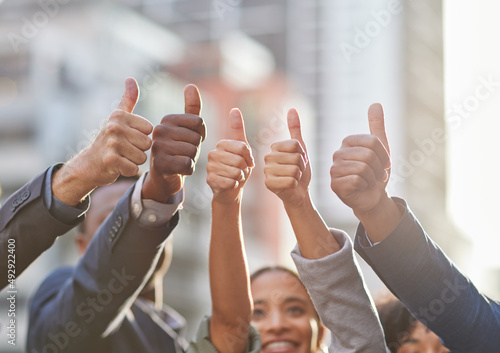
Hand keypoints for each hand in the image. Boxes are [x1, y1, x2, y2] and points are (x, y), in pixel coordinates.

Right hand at [52, 78, 152, 204]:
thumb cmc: (108, 141)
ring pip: (142, 157)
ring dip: (134, 161)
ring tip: (121, 157)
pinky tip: (117, 167)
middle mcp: (114, 127)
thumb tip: (130, 78)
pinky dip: (128, 171)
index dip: (141, 137)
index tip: (127, 138)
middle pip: (147, 144)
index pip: (149, 130)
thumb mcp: (117, 118)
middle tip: (124, 150)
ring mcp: (111, 143)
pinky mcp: (110, 160)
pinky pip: (134, 169)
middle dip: (139, 150)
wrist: (88, 165)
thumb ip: (128, 99)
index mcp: (119, 116)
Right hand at [142, 84, 206, 201]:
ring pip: (192, 152)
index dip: (200, 134)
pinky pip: (187, 165)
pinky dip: (188, 170)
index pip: (199, 122)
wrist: (164, 176)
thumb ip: (191, 108)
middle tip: (183, 153)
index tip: (189, 140)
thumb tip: (190, 85)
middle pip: (196, 138)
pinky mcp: (159, 164)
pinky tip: (178, 170)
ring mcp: (157, 147)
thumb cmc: (178, 150)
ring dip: (192, 160)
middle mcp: (159, 130)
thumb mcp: (186, 128)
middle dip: (196, 149)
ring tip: (180, 160)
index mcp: (167, 119)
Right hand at [206, 109, 253, 204]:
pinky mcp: (210, 181)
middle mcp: (212, 154)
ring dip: (240, 177)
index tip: (246, 161)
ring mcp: (209, 167)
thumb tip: (234, 109)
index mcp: (221, 144)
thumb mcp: (242, 148)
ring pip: (235, 172)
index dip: (249, 157)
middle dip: (244, 168)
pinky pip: (230, 182)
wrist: (230, 190)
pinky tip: (230, 185)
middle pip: (239, 160)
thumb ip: (238, 130)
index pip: (243, 148)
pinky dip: (234, 185)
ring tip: (235, 177)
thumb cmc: (238, 168)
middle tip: (240, 171)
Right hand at [264, 109, 309, 206]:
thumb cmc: (299, 171)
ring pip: (293, 169)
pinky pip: (291, 180)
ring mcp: (267, 172)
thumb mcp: (300, 148)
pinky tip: (291, 186)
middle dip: (301, 166)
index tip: (298, 161)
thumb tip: (292, 109)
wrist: (299, 193)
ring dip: (299, 176)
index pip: (294, 145)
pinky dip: (295, 184)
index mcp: (273, 149)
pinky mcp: (269, 185)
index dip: (302, 154)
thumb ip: (295, 129)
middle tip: (296, 172)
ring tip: (294, 178)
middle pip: (295, 158)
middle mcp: (267, 159)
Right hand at [330, 103, 390, 216]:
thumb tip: (376, 104)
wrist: (372, 197)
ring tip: (370, 181)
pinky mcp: (334, 185)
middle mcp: (337, 154)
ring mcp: (334, 169)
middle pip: (368, 155)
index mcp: (348, 142)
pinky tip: (361, 188)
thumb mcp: (381, 148)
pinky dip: (364, 186)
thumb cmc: (376, 173)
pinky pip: (356, 180)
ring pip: (362, 168)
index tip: (384, 164)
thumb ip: (377, 126)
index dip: (384, 156)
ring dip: (373, 178)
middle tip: (378, 176)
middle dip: (379, 169)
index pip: (373, 142)